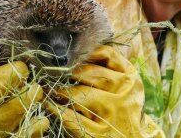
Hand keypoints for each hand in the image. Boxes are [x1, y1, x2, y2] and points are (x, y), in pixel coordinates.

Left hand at [46, 45, 164, 137]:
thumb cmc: (124, 111)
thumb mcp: (125, 88)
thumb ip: (110, 70)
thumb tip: (80, 52)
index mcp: (131, 79)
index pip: (107, 54)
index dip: (87, 51)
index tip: (73, 52)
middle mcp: (123, 94)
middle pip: (89, 73)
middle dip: (69, 72)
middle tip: (55, 71)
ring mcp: (111, 115)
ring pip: (78, 94)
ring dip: (61, 90)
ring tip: (52, 89)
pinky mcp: (97, 134)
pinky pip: (70, 117)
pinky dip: (56, 110)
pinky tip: (49, 106)